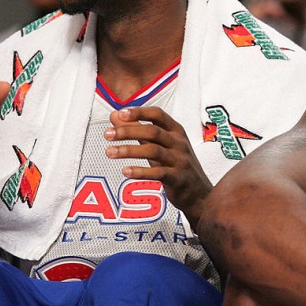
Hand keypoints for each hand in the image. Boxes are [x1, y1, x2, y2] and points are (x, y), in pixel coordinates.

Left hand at [105, 107, 211, 223]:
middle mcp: (179, 143)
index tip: (120, 113)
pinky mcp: (178, 178)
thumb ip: (138, 130)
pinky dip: (141, 172)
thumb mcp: (159, 145)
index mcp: (176, 131)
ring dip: (129, 150)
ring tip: (109, 152)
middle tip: (107, 134)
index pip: (158, 115)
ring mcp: (180, 160)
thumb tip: (115, 116)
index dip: (139, 112)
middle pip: (153, 132)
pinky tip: (125, 171)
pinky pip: (158, 173)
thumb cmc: (176, 165)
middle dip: (128, 131)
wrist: (199, 193)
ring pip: (153, 151)